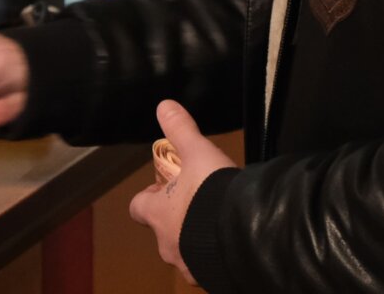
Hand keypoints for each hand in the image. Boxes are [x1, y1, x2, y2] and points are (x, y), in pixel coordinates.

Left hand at [128, 101, 234, 285]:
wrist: (245, 235)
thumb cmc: (213, 195)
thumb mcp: (198, 153)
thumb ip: (181, 130)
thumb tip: (165, 106)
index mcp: (158, 214)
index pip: (138, 207)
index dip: (148, 196)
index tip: (164, 187)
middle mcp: (167, 244)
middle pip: (162, 229)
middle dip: (176, 217)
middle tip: (197, 201)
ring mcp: (187, 264)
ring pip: (184, 249)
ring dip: (194, 236)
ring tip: (216, 221)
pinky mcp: (209, 276)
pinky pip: (206, 264)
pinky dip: (213, 252)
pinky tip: (229, 240)